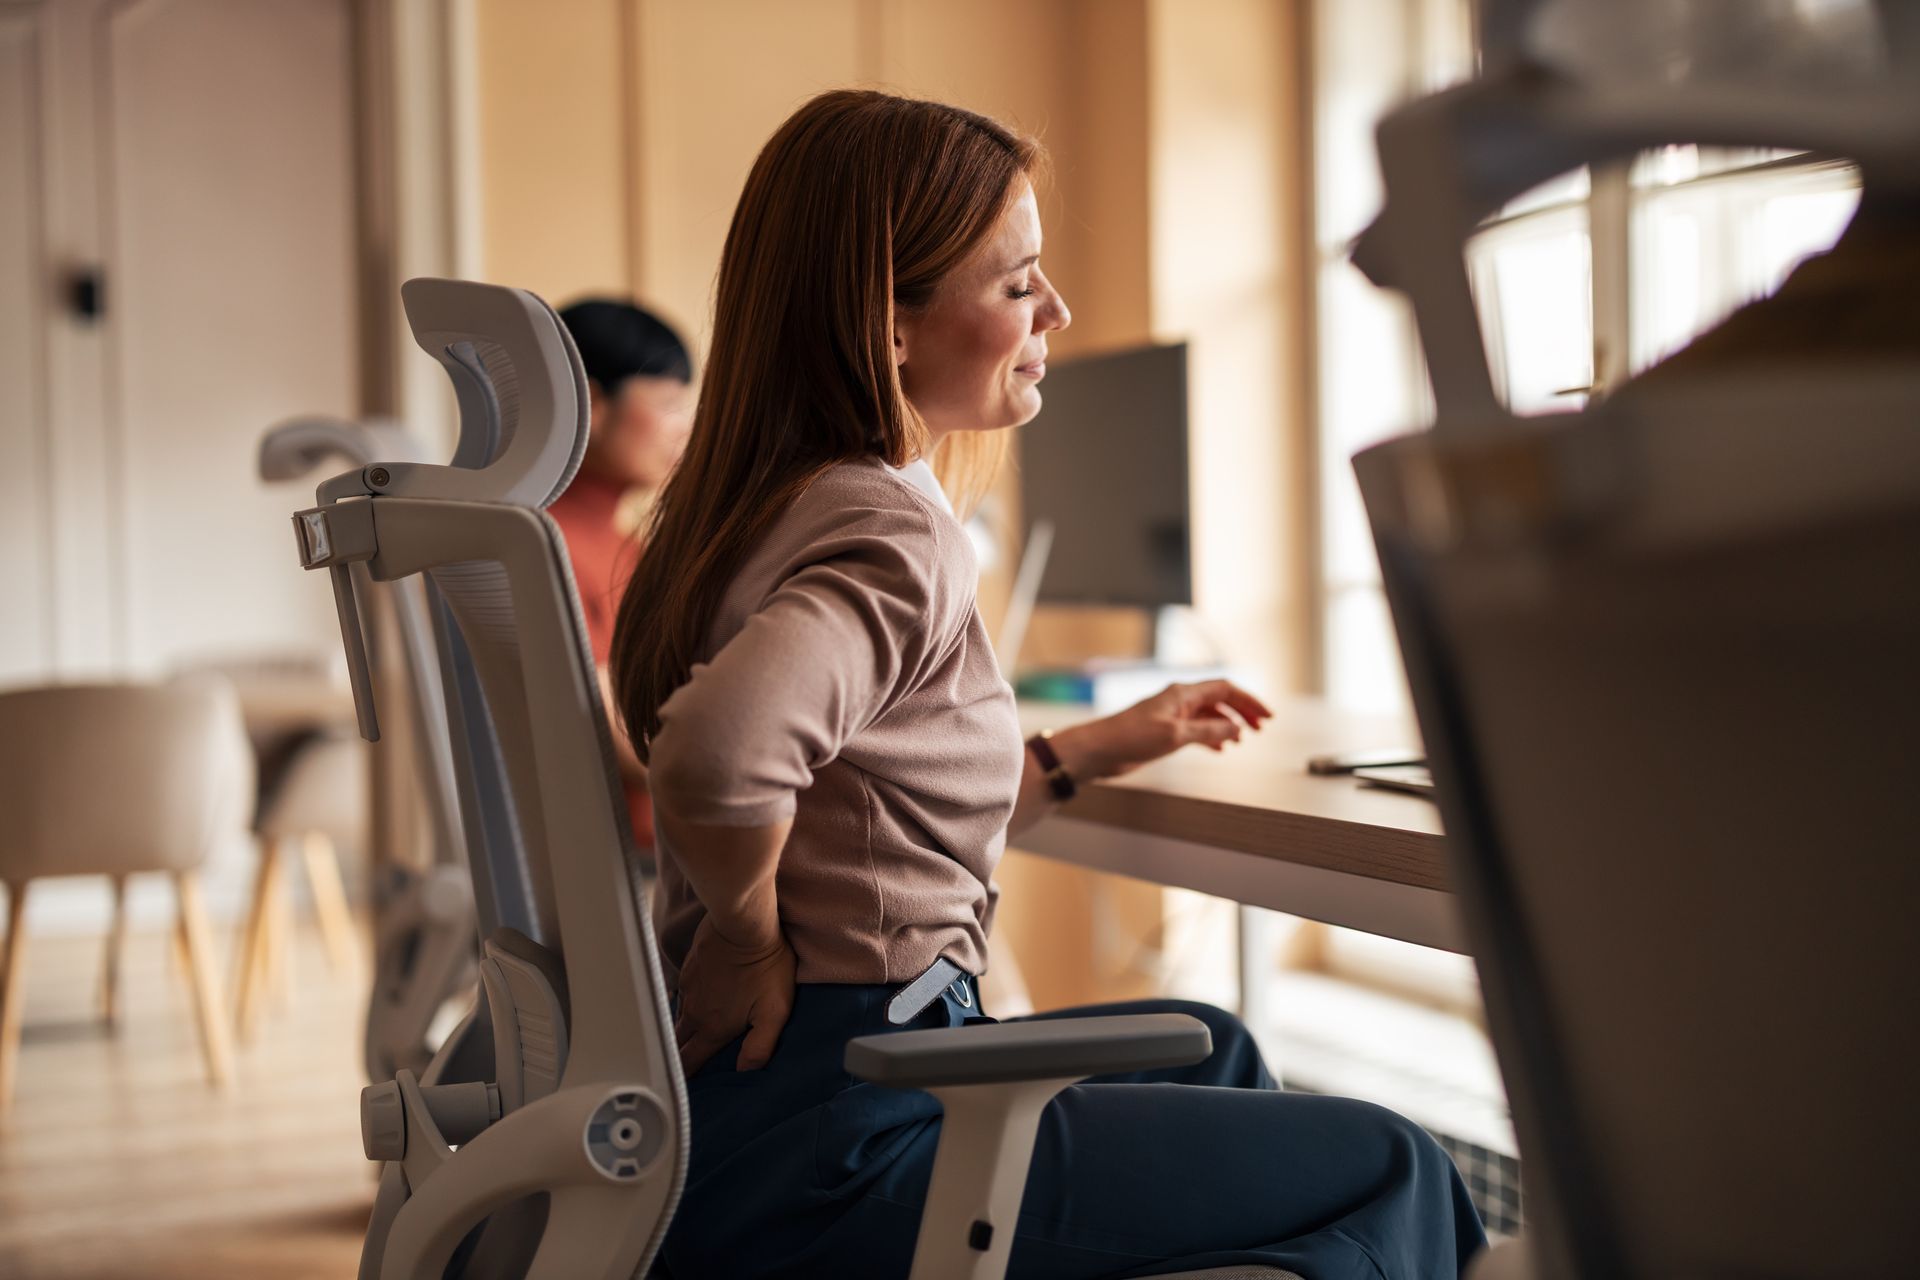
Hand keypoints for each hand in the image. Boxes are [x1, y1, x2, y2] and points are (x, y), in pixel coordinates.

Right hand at [673, 914, 796, 1075]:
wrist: (744, 923)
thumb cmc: (765, 966)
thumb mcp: (775, 1011)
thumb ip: (760, 1046)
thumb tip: (745, 1071)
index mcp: (713, 1028)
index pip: (688, 1062)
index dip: (684, 1077)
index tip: (683, 1086)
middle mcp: (694, 1011)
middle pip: (679, 1042)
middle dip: (680, 1055)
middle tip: (684, 1063)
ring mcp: (688, 988)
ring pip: (679, 1016)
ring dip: (684, 1028)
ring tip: (693, 1034)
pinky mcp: (689, 967)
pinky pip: (684, 993)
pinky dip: (690, 1002)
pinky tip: (701, 999)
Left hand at [1062, 679, 1272, 780]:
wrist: (1099, 750)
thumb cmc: (1131, 738)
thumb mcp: (1175, 735)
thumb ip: (1208, 731)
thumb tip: (1237, 729)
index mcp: (1182, 694)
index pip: (1225, 689)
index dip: (1249, 700)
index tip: (1268, 717)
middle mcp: (1179, 701)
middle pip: (1220, 700)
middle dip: (1243, 712)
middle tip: (1261, 729)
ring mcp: (1172, 716)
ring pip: (1209, 715)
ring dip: (1228, 725)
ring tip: (1243, 740)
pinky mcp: (1164, 732)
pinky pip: (1196, 730)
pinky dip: (1211, 737)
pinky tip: (1220, 749)